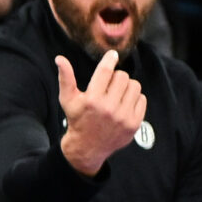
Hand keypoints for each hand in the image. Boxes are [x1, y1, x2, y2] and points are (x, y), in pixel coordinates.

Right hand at [56, 50, 146, 176]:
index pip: (105, 72)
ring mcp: (123, 116)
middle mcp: (108, 108)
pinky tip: (123, 104)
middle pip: (122, 77)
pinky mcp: (134, 123)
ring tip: (117, 94)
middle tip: (109, 85)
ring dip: (126, 86)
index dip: (109, 60)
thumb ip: (65, 78)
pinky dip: (134, 98)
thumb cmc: (77, 118)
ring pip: (135, 86)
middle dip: (116, 77)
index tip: (112, 54)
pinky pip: (142, 99)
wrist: (88, 146)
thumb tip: (60, 58)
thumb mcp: (67, 99)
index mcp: (92, 100)